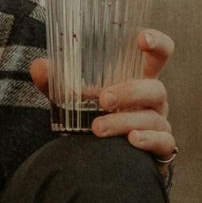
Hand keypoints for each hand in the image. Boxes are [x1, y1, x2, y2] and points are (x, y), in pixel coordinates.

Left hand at [29, 28, 177, 163]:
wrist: (104, 163)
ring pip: (153, 118)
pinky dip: (148, 140)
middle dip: (130, 92)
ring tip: (96, 128)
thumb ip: (56, 83)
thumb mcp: (73, 99)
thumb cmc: (95, 119)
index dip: (157, 43)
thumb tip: (38, 66)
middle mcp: (154, 101)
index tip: (142, 39)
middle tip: (102, 100)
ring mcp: (159, 124)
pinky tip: (131, 140)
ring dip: (124, 121)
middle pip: (155, 89)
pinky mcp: (161, 149)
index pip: (160, 55)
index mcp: (139, 80)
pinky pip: (163, 142)